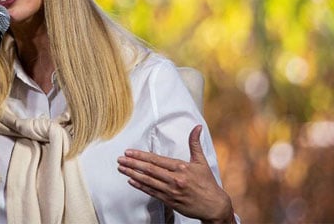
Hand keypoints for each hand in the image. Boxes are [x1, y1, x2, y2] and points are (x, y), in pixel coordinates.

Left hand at [117, 125, 234, 223]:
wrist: (214, 206)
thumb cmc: (207, 183)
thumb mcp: (201, 161)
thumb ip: (194, 143)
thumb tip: (196, 127)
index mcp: (181, 167)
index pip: (156, 160)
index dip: (141, 156)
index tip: (129, 152)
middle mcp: (175, 179)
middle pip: (149, 170)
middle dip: (132, 164)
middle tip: (120, 159)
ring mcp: (171, 191)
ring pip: (148, 181)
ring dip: (132, 174)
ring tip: (122, 169)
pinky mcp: (170, 201)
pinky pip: (152, 192)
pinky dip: (140, 186)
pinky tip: (131, 181)